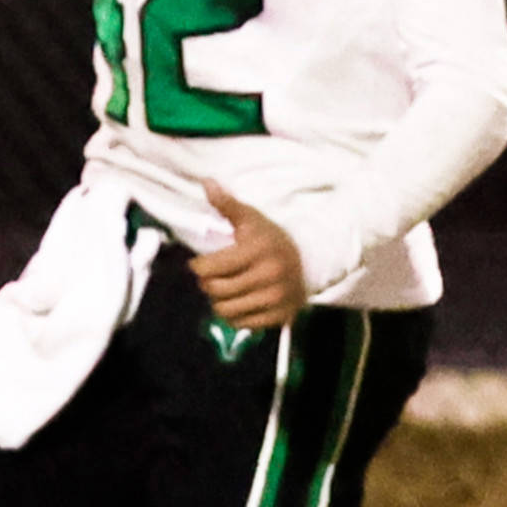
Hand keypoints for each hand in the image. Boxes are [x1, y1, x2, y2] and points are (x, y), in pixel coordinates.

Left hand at [194, 186, 312, 331]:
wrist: (309, 261)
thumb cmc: (271, 238)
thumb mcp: (251, 218)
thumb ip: (227, 204)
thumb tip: (206, 182)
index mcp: (257, 250)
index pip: (209, 268)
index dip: (198, 267)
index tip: (198, 264)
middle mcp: (268, 276)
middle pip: (215, 291)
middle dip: (207, 284)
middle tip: (210, 278)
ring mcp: (275, 299)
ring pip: (225, 311)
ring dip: (218, 302)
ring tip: (222, 291)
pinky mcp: (279, 316)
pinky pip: (242, 324)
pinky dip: (234, 316)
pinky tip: (237, 302)